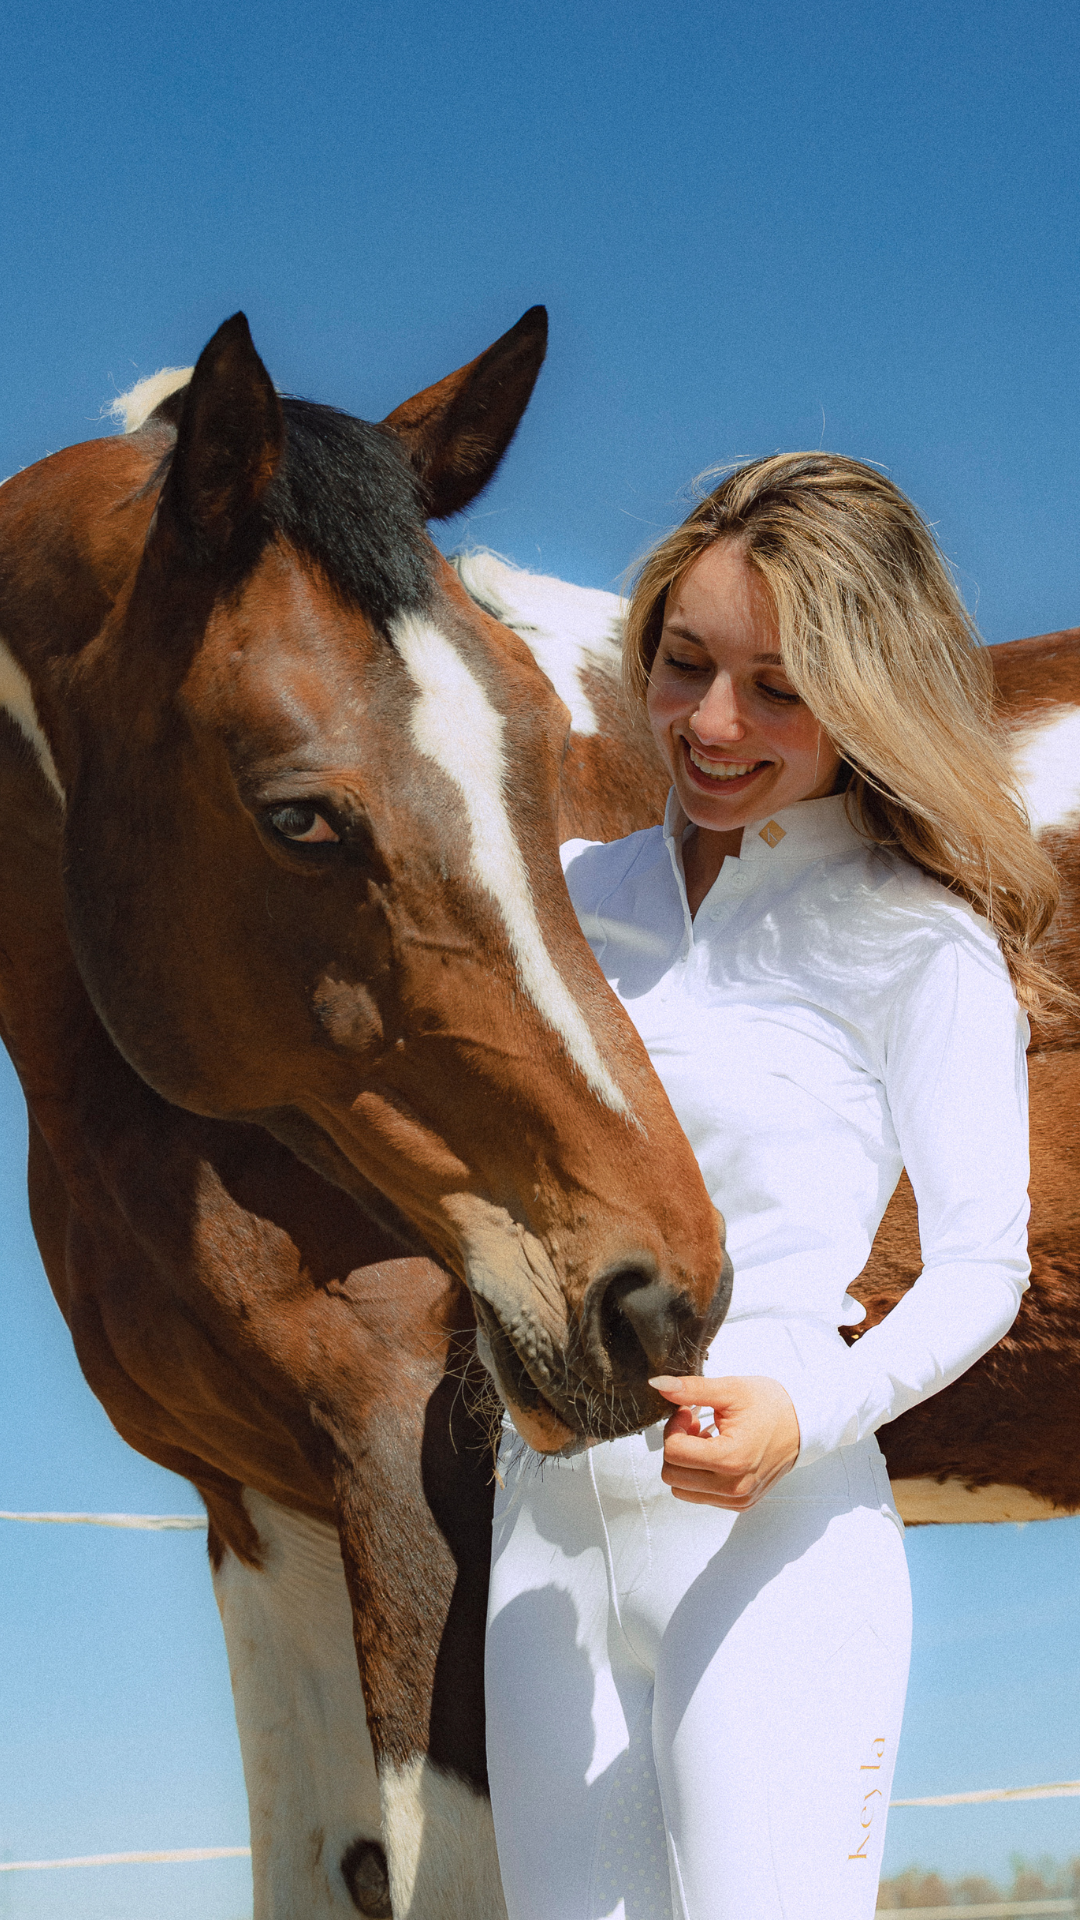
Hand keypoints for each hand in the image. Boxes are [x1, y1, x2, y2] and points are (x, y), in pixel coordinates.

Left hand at [649, 1374, 800, 1509]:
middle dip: (677, 1446)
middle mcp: (733, 1487)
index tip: (688, 1411)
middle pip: (672, 1475)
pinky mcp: (740, 1504)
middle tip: (694, 1424)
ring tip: (706, 1438)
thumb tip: (658, 1384)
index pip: (673, 1452)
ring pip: (682, 1489)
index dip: (673, 1427)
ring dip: (686, 1463)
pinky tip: (717, 1452)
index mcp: (731, 1459)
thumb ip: (691, 1389)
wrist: (804, 1424)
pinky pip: (700, 1496)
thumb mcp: (730, 1390)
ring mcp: (737, 1499)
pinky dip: (700, 1474)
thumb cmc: (772, 1406)